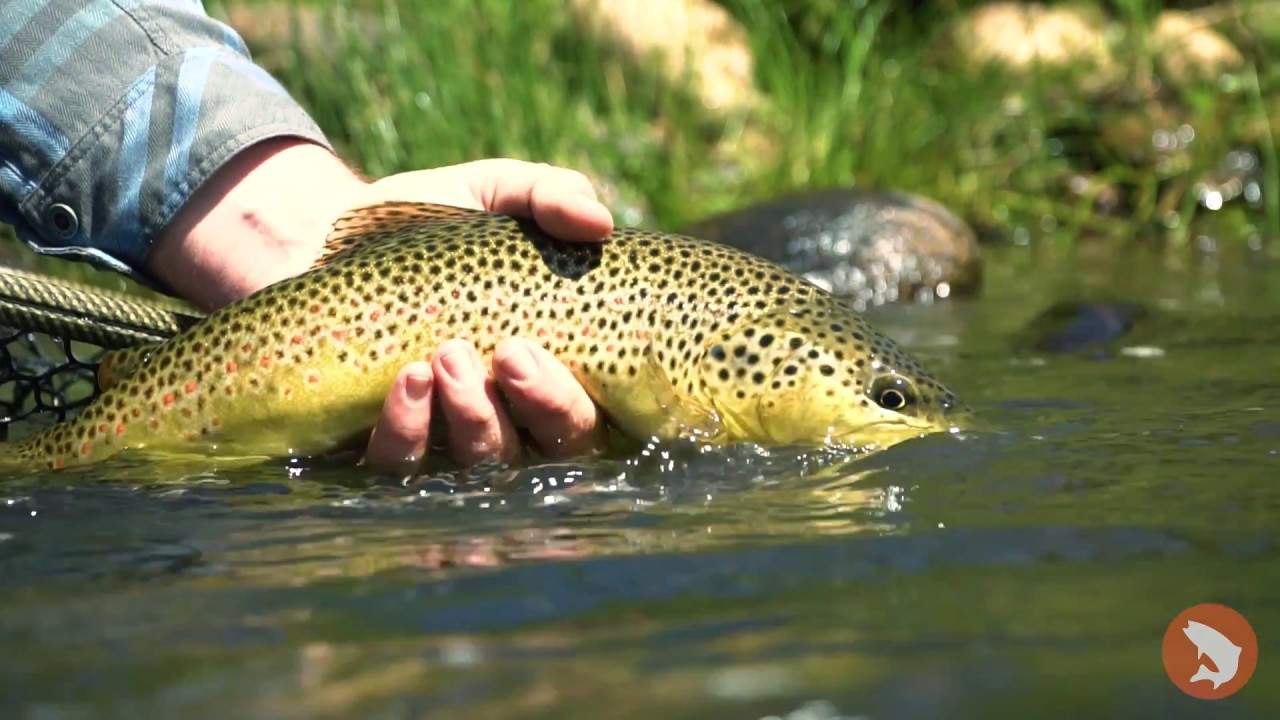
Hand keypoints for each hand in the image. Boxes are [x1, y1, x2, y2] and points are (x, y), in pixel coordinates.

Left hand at [148, 141, 611, 471]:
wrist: (324, 234)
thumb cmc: (427, 220)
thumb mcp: (492, 192)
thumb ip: (550, 196)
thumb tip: (601, 221)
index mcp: (548, 373)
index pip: (583, 419)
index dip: (567, 401)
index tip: (533, 346)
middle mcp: (507, 417)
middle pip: (543, 451)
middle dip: (536, 407)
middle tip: (507, 353)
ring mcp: (446, 439)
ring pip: (479, 462)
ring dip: (473, 416)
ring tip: (445, 355)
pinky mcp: (383, 444)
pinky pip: (403, 464)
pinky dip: (409, 430)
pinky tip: (406, 381)